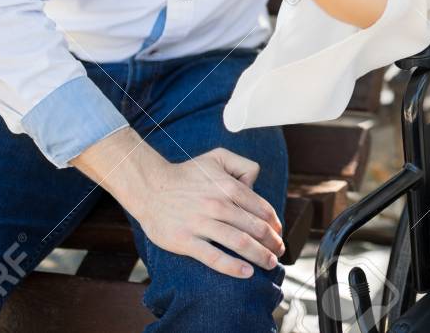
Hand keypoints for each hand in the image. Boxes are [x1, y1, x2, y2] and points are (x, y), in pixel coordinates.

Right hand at [132, 148, 284, 278]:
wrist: (149, 187)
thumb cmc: (186, 174)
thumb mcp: (217, 157)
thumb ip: (243, 165)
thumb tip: (256, 184)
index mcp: (228, 187)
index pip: (262, 209)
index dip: (275, 224)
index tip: (278, 234)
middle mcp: (218, 205)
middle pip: (255, 228)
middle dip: (272, 243)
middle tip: (279, 252)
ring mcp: (201, 224)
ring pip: (240, 243)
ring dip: (260, 255)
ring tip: (270, 263)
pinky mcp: (185, 241)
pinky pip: (213, 257)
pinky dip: (233, 267)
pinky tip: (247, 273)